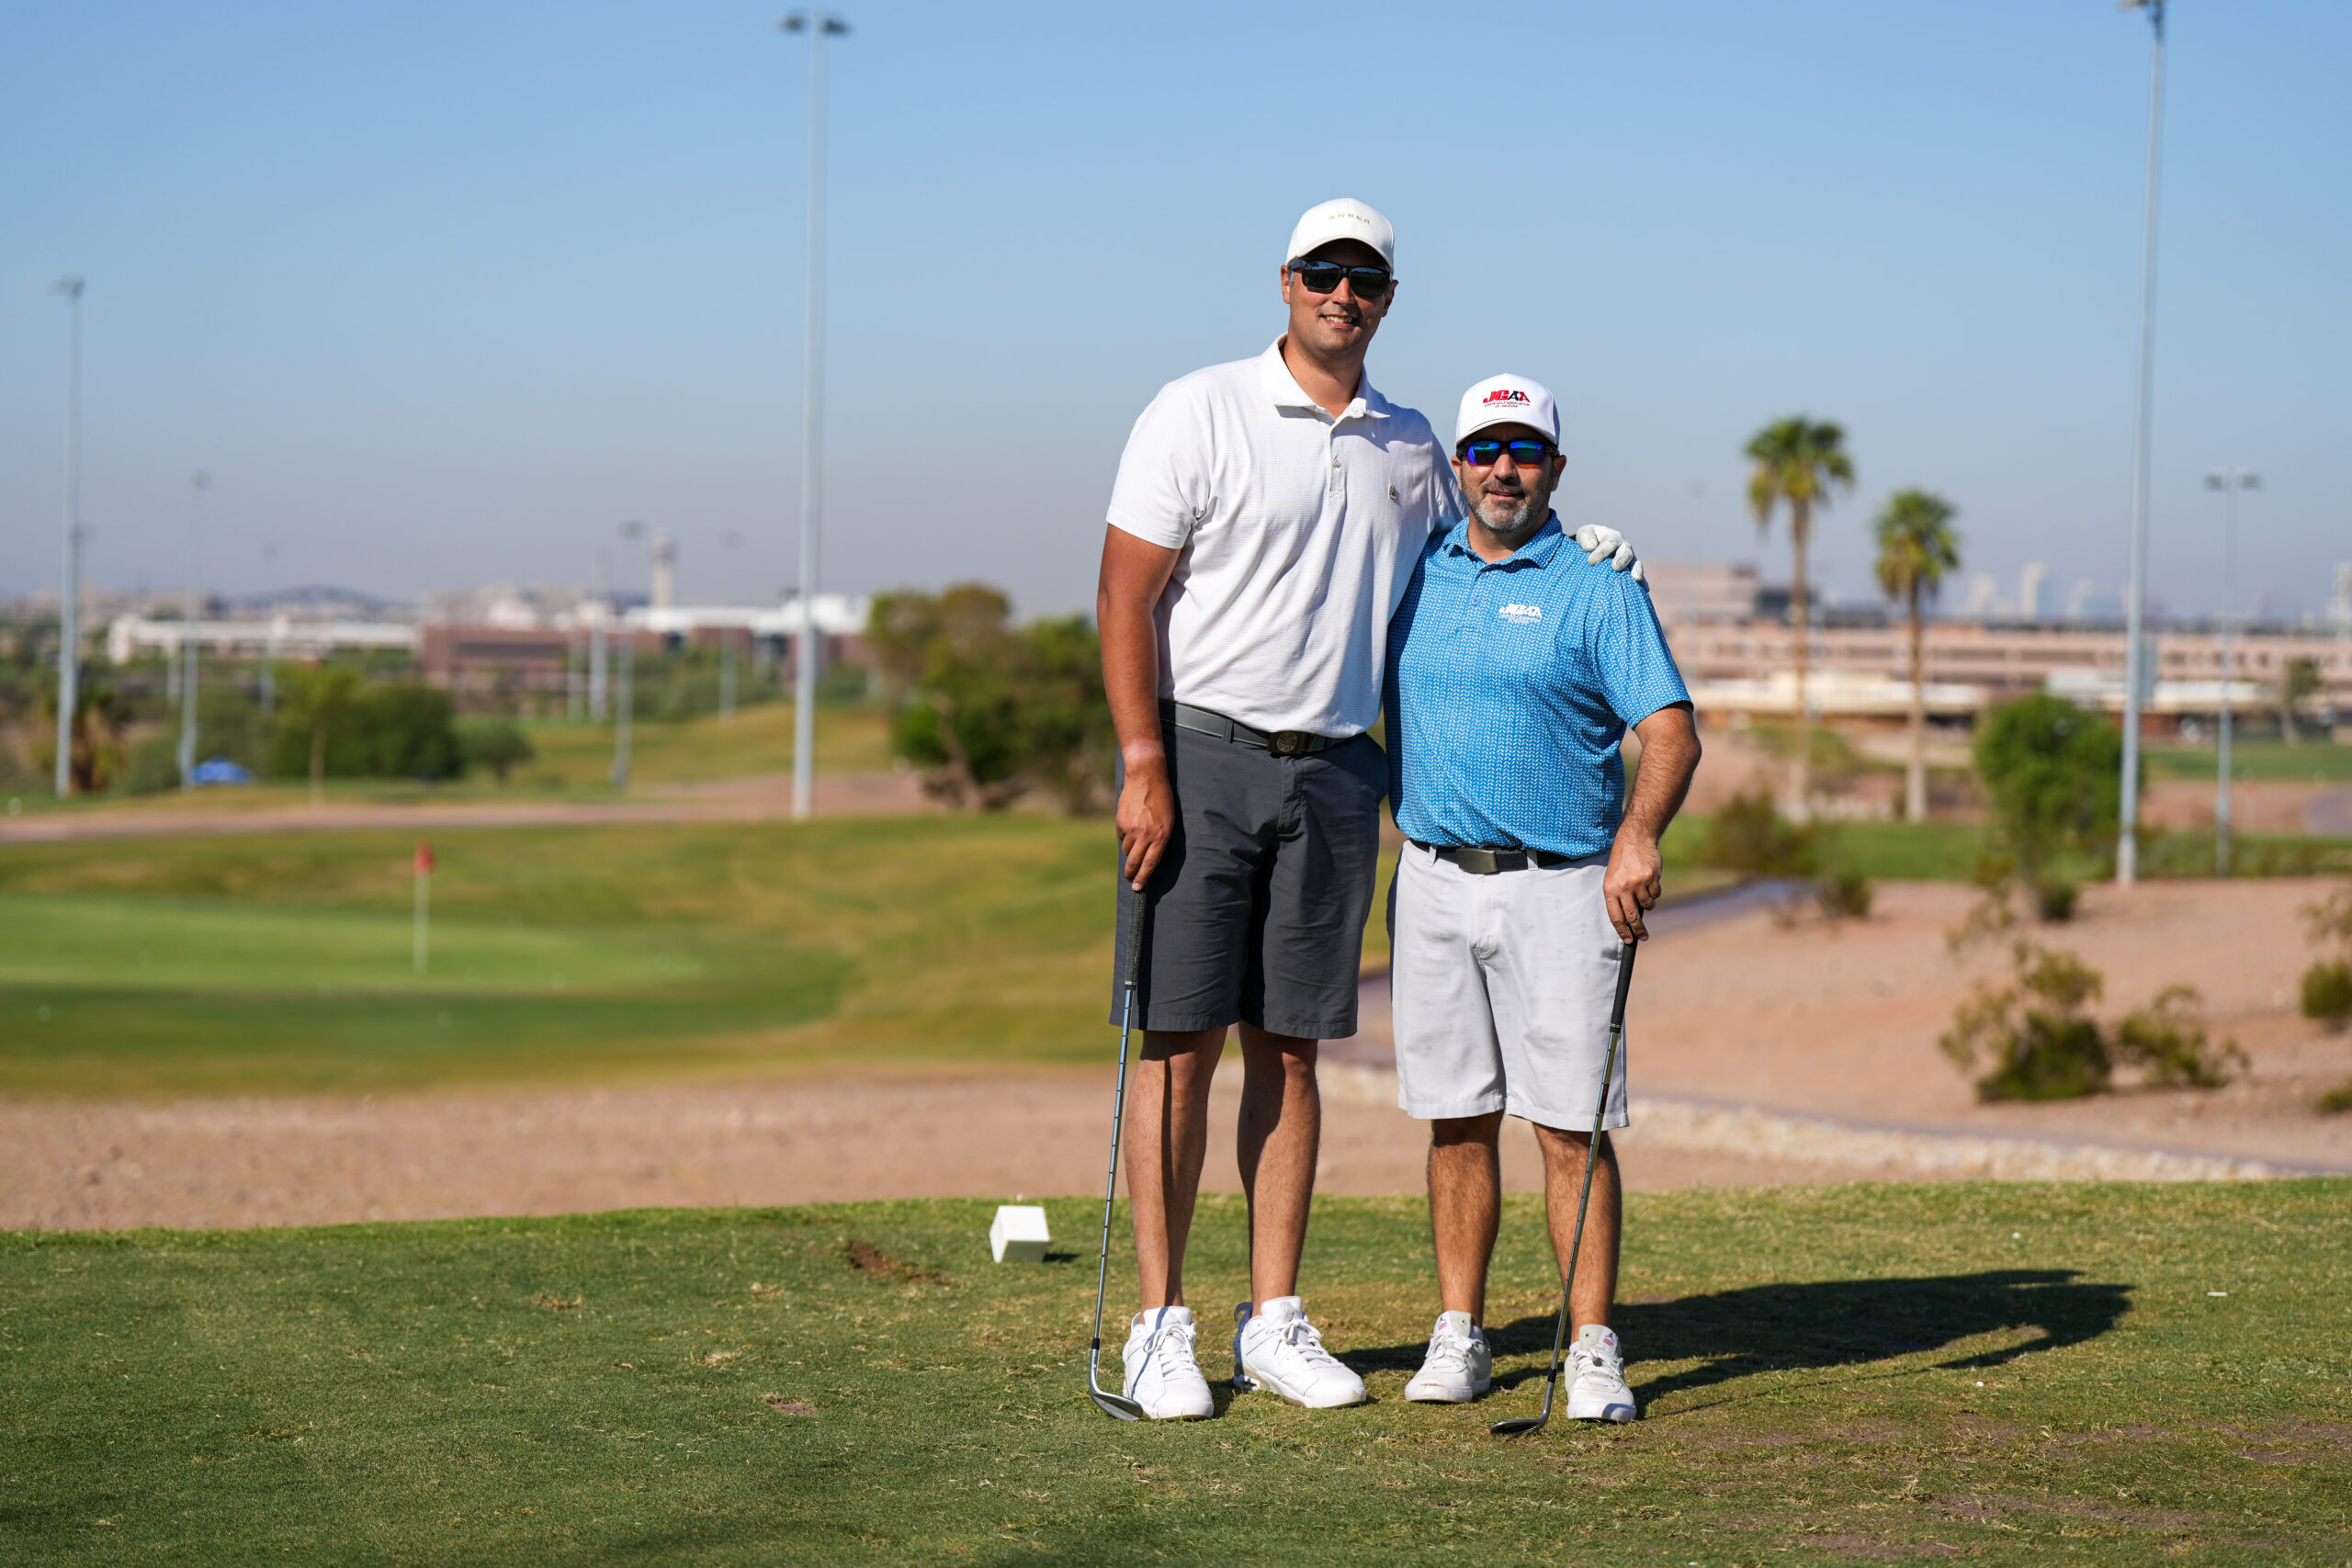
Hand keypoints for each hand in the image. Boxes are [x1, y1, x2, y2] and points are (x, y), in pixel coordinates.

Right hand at [1116, 754, 1176, 889]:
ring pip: (1127, 849)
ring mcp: (1131, 829)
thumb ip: (1160, 839)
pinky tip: (1131, 823)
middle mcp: (1145, 835)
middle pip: (1135, 862)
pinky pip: (1121, 835)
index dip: (1143, 878)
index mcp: (1161, 836)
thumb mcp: (1168, 820)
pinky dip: (1125, 834)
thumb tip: (1151, 857)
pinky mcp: (1121, 822)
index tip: (1137, 888)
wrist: (1146, 776)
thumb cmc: (1162, 799)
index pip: (1150, 863)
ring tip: (1136, 840)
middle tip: (1130, 878)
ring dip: (1130, 850)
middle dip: (1131, 873)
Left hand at [1574, 524, 1645, 584]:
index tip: (1591, 561)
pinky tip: (1645, 589)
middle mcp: (1623, 547)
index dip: (1601, 552)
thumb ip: (1585, 537)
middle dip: (1621, 559)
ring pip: (1635, 563)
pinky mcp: (1631, 570)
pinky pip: (1638, 575)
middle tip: (1615, 567)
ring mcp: (1629, 559)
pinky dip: (1643, 582)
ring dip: (1636, 570)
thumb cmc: (1589, 540)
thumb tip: (1590, 547)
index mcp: (1612, 537)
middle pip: (1626, 552)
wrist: (1596, 546)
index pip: (1609, 543)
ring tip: (1636, 578)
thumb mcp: (1584, 534)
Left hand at [1602, 828, 1662, 942]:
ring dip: (1648, 905)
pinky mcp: (1651, 878)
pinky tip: (1650, 882)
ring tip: (1644, 894)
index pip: (1616, 917)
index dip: (1623, 931)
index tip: (1629, 940)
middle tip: (1643, 937)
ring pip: (1647, 905)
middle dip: (1638, 930)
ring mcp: (1638, 883)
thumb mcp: (1612, 879)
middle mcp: (1623, 888)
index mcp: (1609, 889)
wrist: (1634, 840)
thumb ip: (1618, 898)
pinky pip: (1656, 894)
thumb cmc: (1621, 862)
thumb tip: (1628, 920)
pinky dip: (1655, 893)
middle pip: (1632, 917)